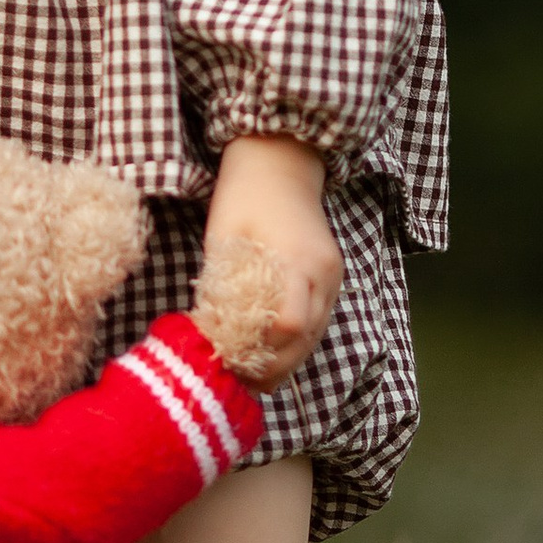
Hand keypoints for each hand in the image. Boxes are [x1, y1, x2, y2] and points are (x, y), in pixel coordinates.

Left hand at [203, 134, 340, 385]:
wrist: (281, 159)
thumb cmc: (244, 193)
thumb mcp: (223, 237)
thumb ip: (223, 284)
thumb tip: (210, 333)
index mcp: (296, 260)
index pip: (288, 325)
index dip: (262, 352)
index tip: (230, 362)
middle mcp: (323, 273)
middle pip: (306, 340)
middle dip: (274, 368)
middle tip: (240, 383)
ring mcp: (333, 275)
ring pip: (315, 336)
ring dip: (287, 361)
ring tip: (254, 377)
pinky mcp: (332, 275)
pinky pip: (318, 321)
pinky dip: (297, 342)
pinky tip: (274, 352)